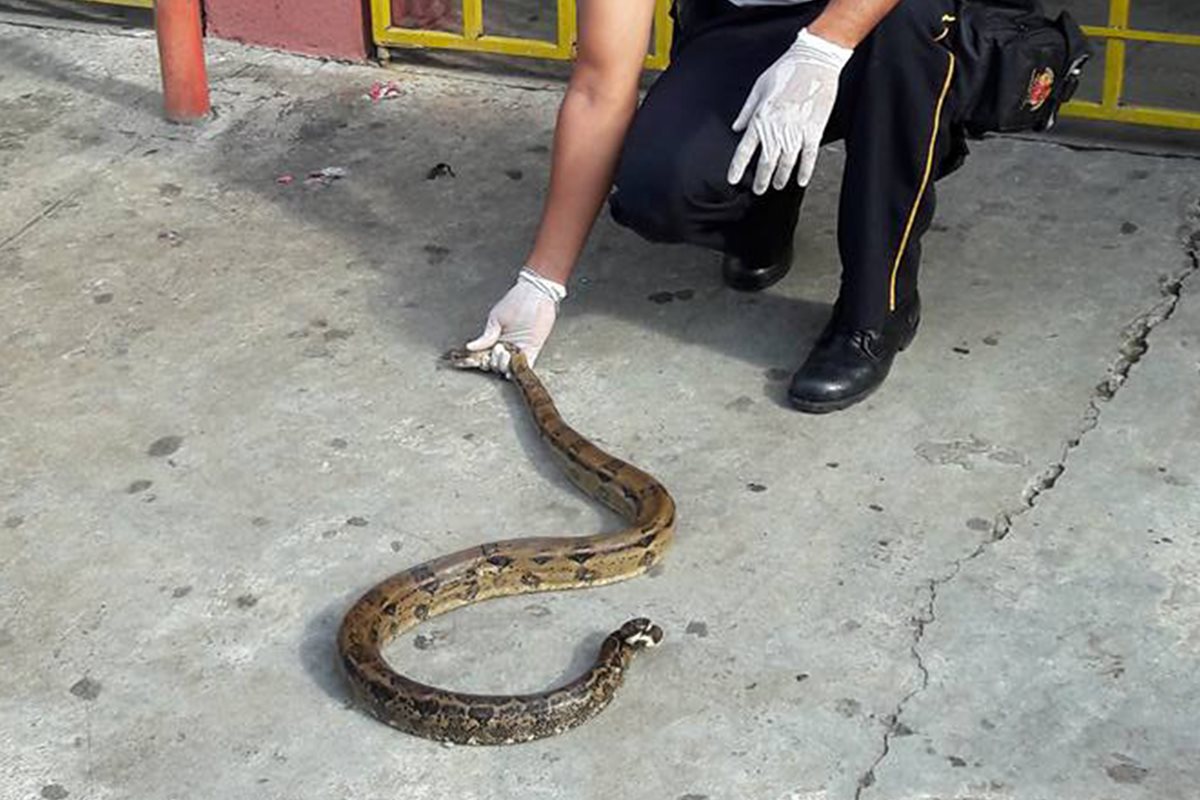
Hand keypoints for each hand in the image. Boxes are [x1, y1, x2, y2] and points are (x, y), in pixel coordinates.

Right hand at [466, 267, 566, 374]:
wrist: (536, 294)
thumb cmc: (516, 301)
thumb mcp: (496, 318)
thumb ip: (486, 336)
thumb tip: (470, 347)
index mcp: (496, 339)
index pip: (487, 357)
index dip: (484, 361)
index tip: (483, 358)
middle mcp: (508, 346)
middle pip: (497, 365)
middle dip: (494, 362)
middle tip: (498, 349)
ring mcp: (520, 349)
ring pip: (510, 368)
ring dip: (504, 366)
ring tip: (505, 353)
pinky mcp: (533, 349)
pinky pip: (526, 366)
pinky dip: (519, 370)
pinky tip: (512, 369)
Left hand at [727, 28, 853, 194]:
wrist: (814, 59)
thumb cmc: (785, 70)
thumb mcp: (759, 87)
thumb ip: (747, 110)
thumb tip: (736, 128)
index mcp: (760, 117)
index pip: (745, 149)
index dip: (738, 167)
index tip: (733, 180)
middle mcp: (776, 127)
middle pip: (766, 161)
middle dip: (761, 179)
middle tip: (758, 190)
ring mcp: (796, 129)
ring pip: (787, 162)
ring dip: (781, 177)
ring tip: (777, 185)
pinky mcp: (814, 129)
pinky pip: (809, 156)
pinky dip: (805, 170)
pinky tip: (801, 180)